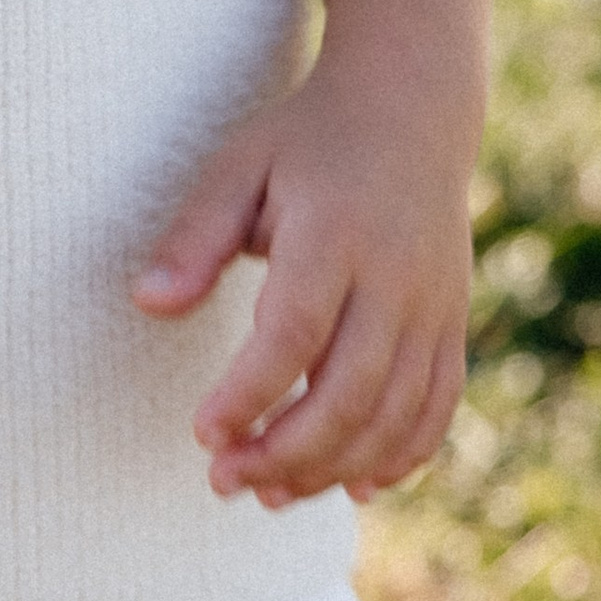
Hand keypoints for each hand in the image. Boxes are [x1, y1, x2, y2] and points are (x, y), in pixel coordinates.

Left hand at [132, 40, 475, 509]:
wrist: (412, 108)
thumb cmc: (306, 141)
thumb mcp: (239, 166)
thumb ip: (195, 237)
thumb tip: (147, 304)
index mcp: (336, 232)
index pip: (294, 332)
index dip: (250, 393)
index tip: (202, 433)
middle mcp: (396, 277)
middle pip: (350, 391)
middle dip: (285, 452)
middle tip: (223, 480)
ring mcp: (435, 306)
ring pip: (395, 415)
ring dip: (333, 468)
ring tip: (268, 492)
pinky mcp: (453, 324)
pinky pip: (437, 409)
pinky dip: (399, 458)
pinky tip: (349, 485)